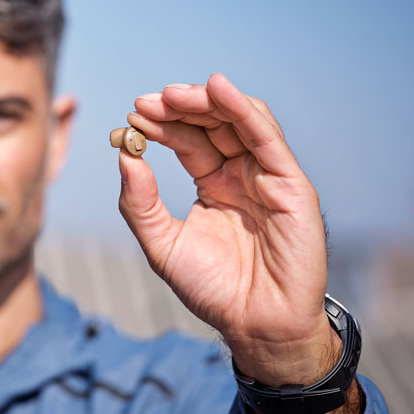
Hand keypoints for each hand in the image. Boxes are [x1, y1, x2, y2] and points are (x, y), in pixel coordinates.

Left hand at [118, 73, 339, 386]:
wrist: (254, 325)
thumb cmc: (212, 289)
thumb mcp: (162, 244)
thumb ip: (139, 203)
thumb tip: (123, 155)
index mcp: (214, 183)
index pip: (187, 140)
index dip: (162, 125)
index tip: (132, 115)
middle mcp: (242, 173)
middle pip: (212, 123)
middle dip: (179, 107)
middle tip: (147, 102)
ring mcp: (268, 176)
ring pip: (240, 121)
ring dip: (206, 101)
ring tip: (171, 95)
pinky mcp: (291, 185)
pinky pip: (267, 138)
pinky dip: (244, 109)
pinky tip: (218, 89)